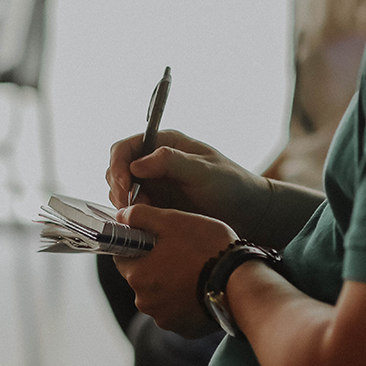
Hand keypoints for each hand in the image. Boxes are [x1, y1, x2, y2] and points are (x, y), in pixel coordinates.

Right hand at [106, 129, 269, 237]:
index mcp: (165, 144)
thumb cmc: (232, 185)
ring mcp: (155, 184)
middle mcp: (155, 161)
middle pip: (117, 170)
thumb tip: (137, 164)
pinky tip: (148, 222)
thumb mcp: (204, 171)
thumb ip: (172, 162)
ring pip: (121, 191)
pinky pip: (133, 208)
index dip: (118, 166)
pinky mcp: (157, 205)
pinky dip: (133, 216)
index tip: (126, 187)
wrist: (248, 212)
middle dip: (118, 188)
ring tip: (145, 215)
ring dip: (125, 204)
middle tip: (132, 208)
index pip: (125, 148)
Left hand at [113, 203, 236, 337]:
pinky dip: (186, 302)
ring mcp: (165, 319)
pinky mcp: (184, 330)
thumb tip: (121, 215)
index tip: (155, 239)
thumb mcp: (173, 221)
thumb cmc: (206, 248)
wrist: (241, 283)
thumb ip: (141, 216)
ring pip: (160, 296)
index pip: (122, 257)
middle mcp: (145, 302)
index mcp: (137, 276)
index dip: (138, 245)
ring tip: (197, 271)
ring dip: (171, 285)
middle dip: (156, 265)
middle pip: (142, 278)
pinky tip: (203, 288)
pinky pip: (178, 312)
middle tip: (182, 252)